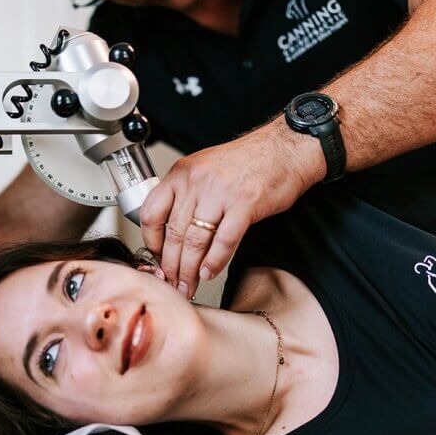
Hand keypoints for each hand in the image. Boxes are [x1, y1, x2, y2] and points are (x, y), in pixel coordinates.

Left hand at [139, 130, 314, 298]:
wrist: (284, 149)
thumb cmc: (246, 162)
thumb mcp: (203, 169)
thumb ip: (185, 195)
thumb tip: (170, 231)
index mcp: (181, 174)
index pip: (151, 213)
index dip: (151, 242)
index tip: (156, 258)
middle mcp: (196, 182)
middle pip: (173, 232)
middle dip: (170, 265)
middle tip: (171, 282)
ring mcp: (220, 193)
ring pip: (195, 240)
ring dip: (190, 270)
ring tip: (189, 285)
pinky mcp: (245, 205)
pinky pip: (223, 241)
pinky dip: (214, 261)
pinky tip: (209, 272)